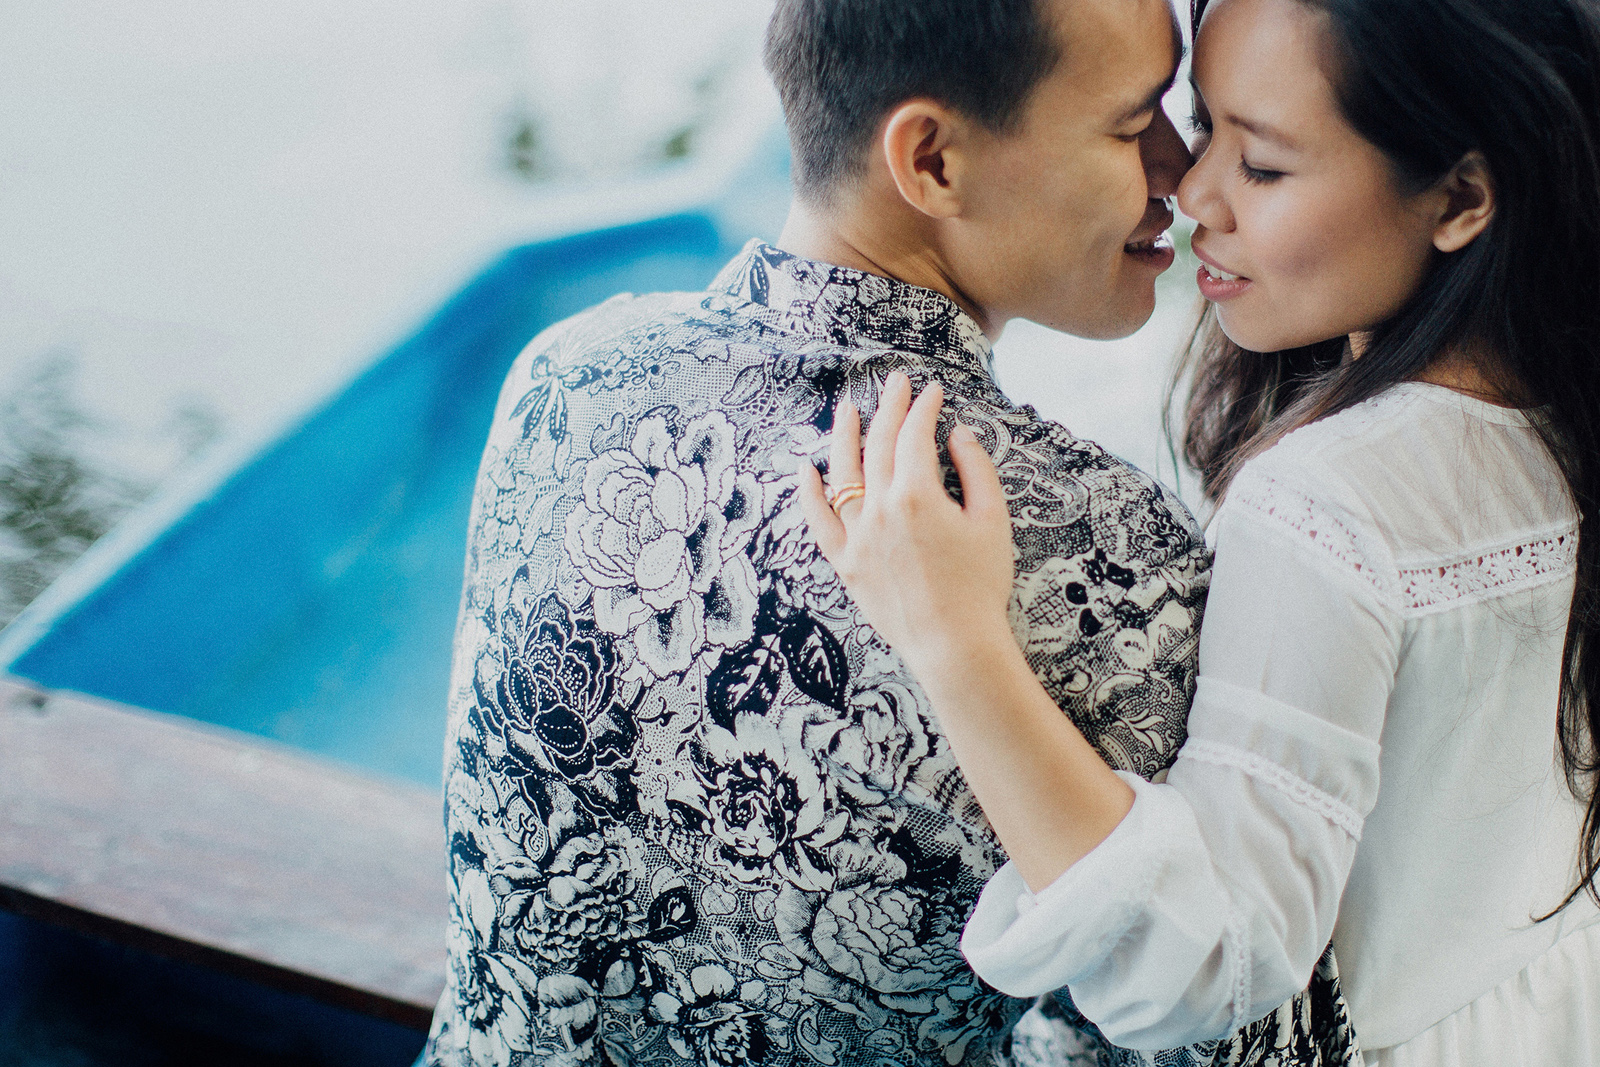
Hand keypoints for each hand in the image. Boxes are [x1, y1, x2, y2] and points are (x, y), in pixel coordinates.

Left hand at [798, 372, 1016, 674]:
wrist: (955, 644)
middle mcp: (879, 509)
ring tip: (848, 409)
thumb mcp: (993, 521)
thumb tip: (958, 435)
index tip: (932, 392)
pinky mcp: (845, 563)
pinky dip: (808, 494)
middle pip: (878, 445)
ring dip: (844, 436)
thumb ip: (976, 470)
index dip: (923, 409)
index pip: (914, 436)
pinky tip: (806, 469)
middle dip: (889, 408)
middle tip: (896, 383)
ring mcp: (856, 537)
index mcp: (916, 495)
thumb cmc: (980, 585)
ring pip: (841, 474)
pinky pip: (818, 522)